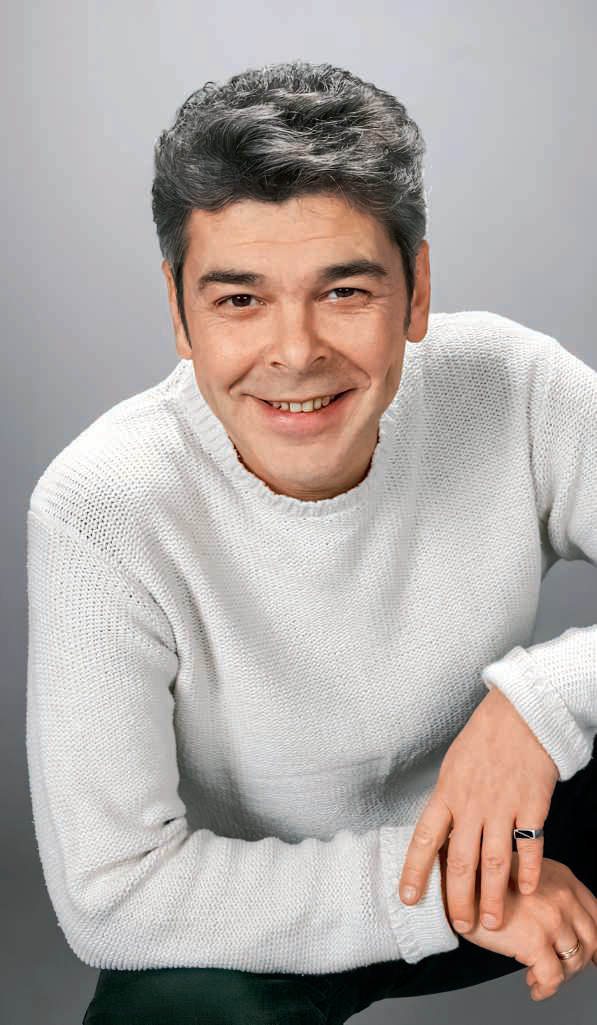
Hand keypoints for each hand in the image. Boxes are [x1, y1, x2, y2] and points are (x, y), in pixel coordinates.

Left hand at [399, 686, 559, 931]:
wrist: (520, 713)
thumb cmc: (483, 738)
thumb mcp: (453, 766)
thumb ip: (448, 801)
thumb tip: (440, 833)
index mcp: (447, 793)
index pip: (424, 839)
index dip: (414, 871)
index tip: (408, 898)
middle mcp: (472, 804)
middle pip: (460, 861)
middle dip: (459, 899)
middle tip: (461, 926)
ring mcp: (503, 805)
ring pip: (494, 862)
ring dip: (493, 897)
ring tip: (494, 923)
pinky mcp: (532, 804)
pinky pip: (530, 845)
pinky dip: (529, 871)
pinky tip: (526, 890)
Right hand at [452, 852, 596, 1000]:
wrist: (451, 887)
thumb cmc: (481, 884)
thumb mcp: (525, 877)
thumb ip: (550, 894)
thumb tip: (568, 926)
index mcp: (562, 877)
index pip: (596, 913)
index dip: (595, 937)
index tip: (592, 954)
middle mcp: (562, 896)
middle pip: (591, 939)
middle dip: (578, 960)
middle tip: (563, 970)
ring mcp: (551, 918)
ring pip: (574, 961)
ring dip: (560, 976)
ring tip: (540, 979)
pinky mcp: (535, 941)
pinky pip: (554, 978)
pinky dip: (546, 988)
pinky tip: (534, 988)